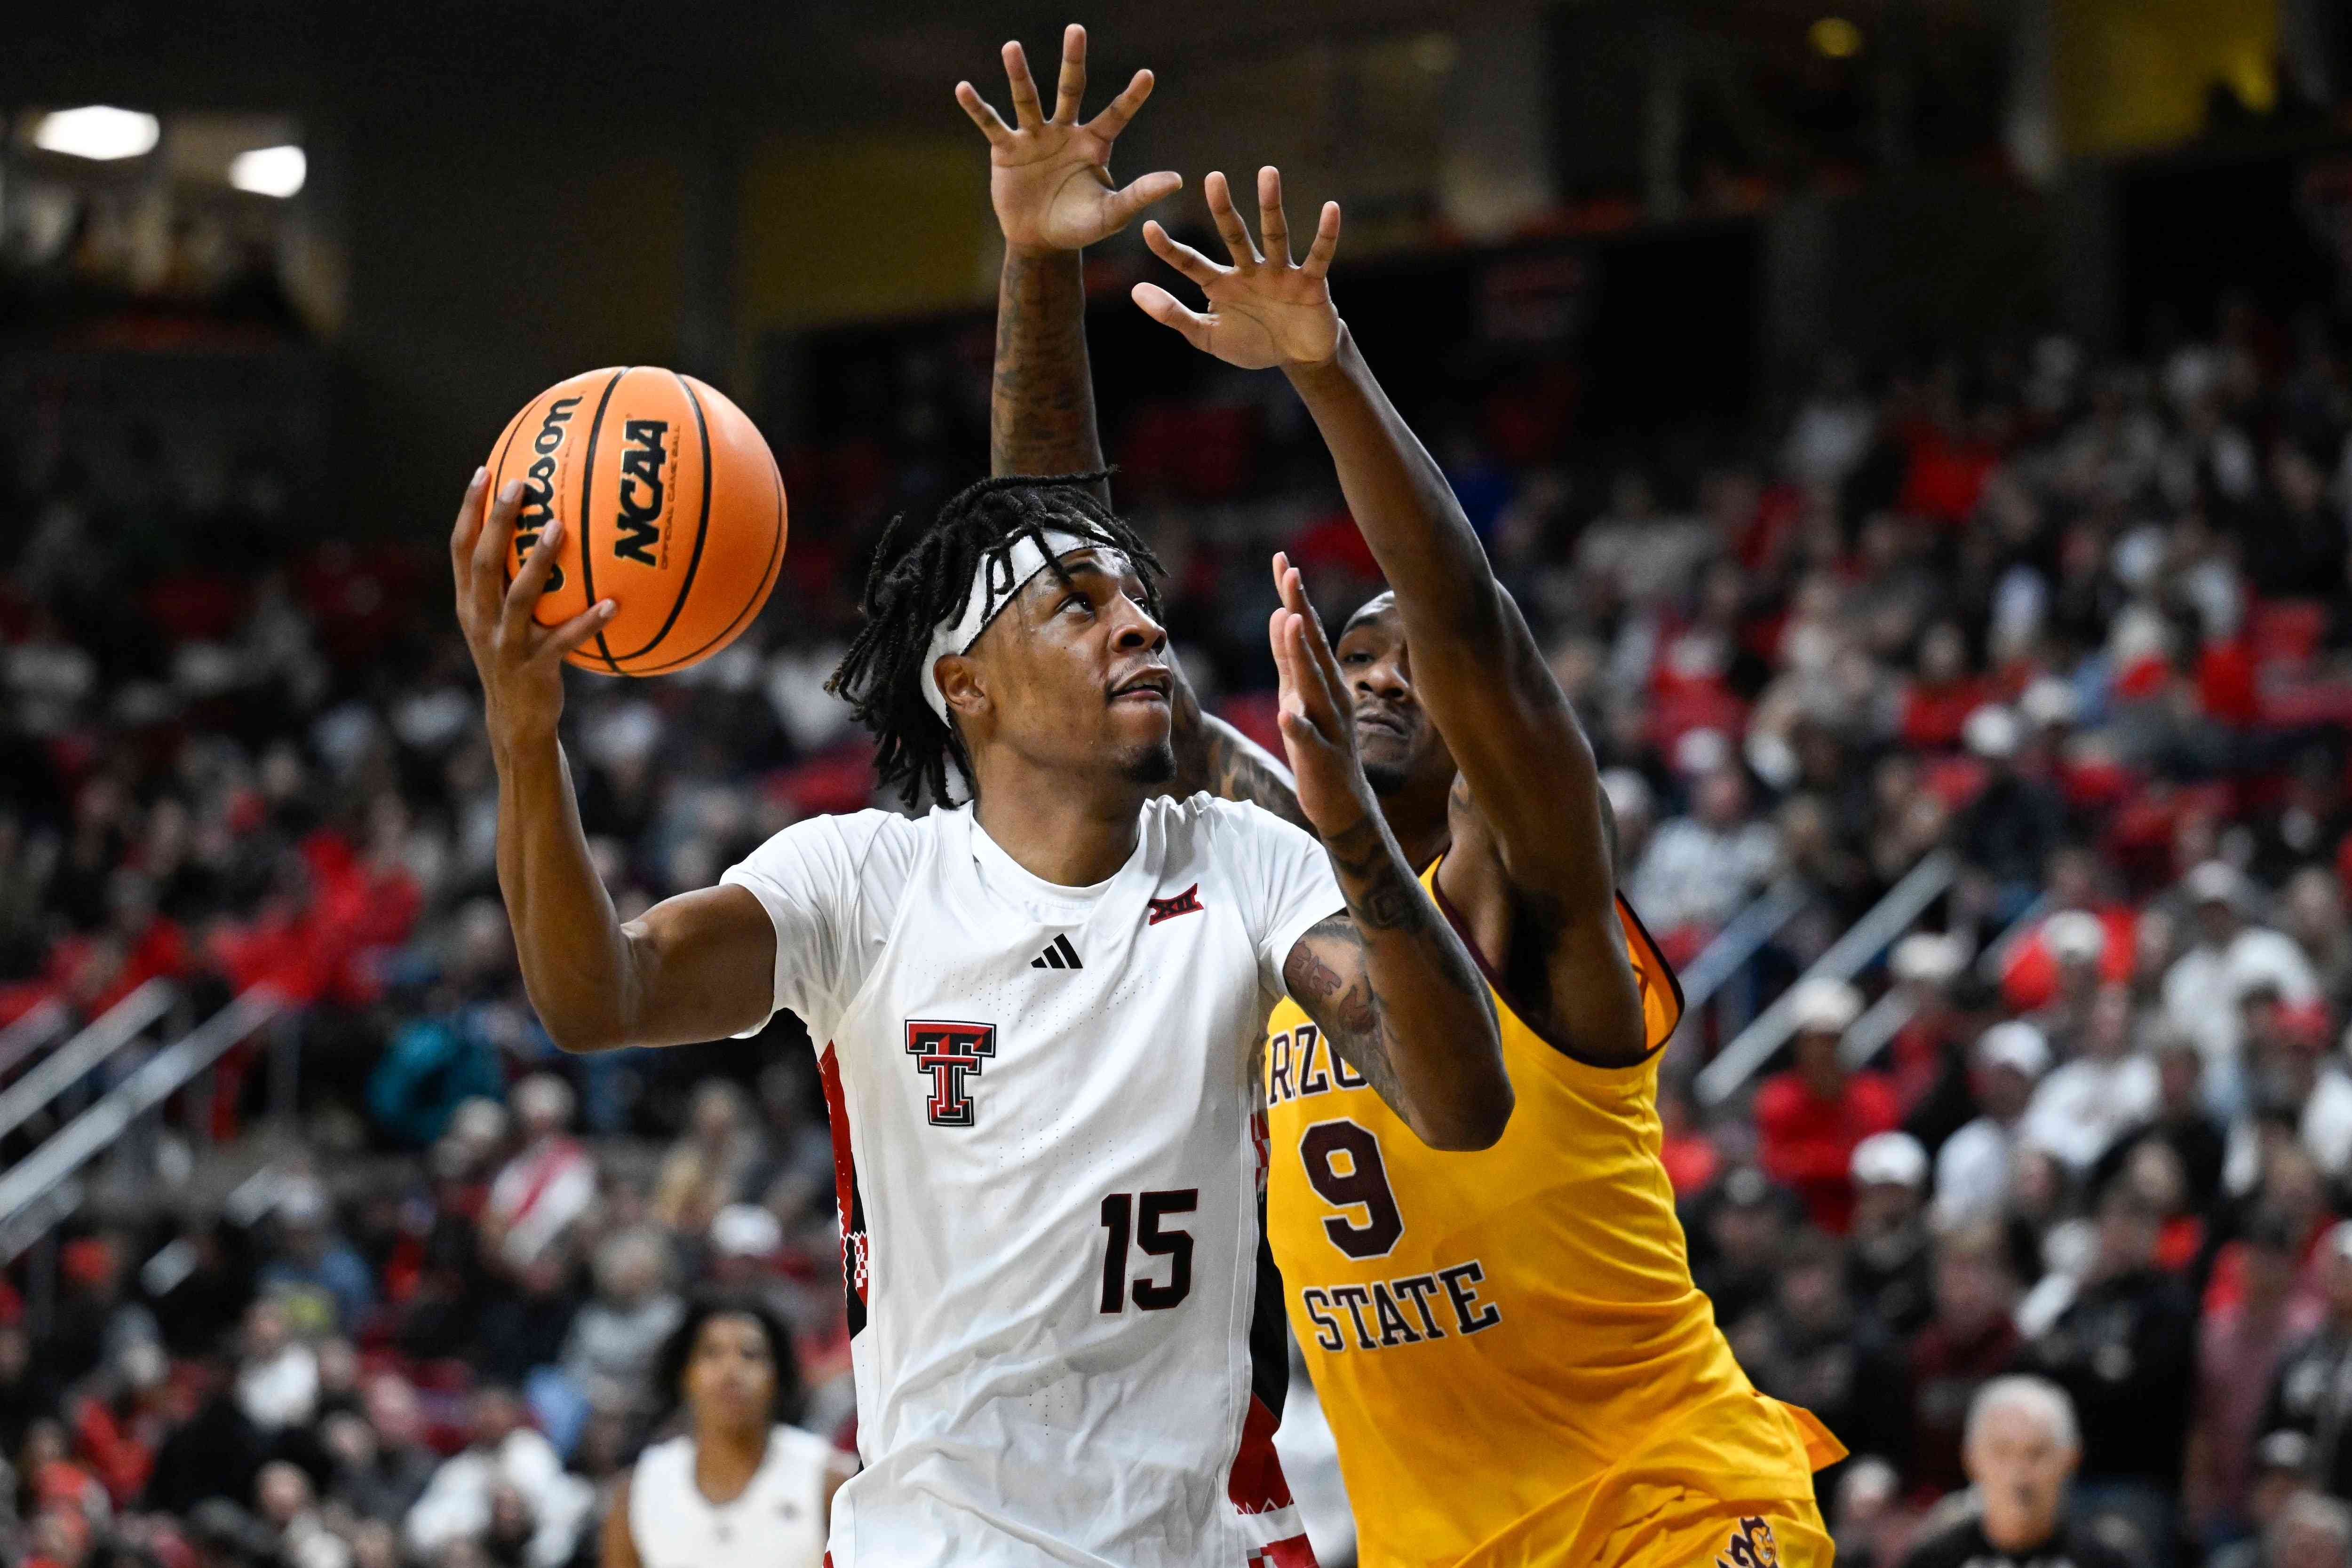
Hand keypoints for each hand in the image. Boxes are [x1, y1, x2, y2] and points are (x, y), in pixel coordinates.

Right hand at [449, 468, 614, 746]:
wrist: (515, 720)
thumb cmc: (518, 658)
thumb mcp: (505, 620)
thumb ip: (513, 583)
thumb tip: (550, 531)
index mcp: (469, 602)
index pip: (461, 548)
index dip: (469, 510)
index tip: (485, 471)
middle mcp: (480, 619)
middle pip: (484, 562)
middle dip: (498, 521)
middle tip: (519, 483)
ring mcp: (505, 644)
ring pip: (519, 596)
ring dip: (540, 561)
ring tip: (560, 528)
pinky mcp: (534, 667)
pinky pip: (564, 640)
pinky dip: (588, 622)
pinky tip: (615, 604)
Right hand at [957, 24, 1178, 253]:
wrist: (1040, 241)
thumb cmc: (1079, 225)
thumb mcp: (1112, 214)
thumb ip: (1140, 194)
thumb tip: (1177, 179)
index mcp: (1094, 144)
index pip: (1116, 114)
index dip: (1131, 97)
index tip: (1148, 74)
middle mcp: (1065, 132)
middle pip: (1070, 90)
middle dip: (1073, 61)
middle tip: (1076, 29)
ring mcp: (1034, 137)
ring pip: (1028, 100)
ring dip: (1019, 74)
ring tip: (1012, 47)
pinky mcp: (1007, 150)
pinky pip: (992, 124)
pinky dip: (977, 108)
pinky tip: (963, 89)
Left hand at [1133, 167, 1341, 369]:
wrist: (1298, 357)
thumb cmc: (1253, 343)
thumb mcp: (1208, 336)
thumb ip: (1173, 315)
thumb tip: (1136, 290)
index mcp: (1222, 284)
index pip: (1191, 262)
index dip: (1170, 249)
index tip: (1148, 228)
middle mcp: (1250, 271)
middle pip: (1234, 235)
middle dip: (1223, 209)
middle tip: (1213, 177)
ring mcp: (1280, 273)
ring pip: (1274, 235)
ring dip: (1270, 205)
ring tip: (1267, 172)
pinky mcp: (1311, 281)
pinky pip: (1319, 255)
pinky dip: (1326, 234)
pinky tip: (1331, 208)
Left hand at [1267, 552, 1374, 840]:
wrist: (1343, 805)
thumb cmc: (1319, 746)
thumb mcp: (1298, 695)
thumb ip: (1289, 658)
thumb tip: (1282, 613)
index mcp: (1323, 680)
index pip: (1307, 631)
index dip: (1295, 596)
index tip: (1282, 560)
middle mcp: (1331, 696)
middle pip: (1314, 647)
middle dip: (1302, 609)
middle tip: (1291, 572)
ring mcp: (1328, 726)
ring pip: (1313, 686)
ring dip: (1301, 654)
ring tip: (1291, 621)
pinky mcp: (1321, 758)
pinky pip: (1308, 739)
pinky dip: (1297, 726)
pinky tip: (1286, 714)